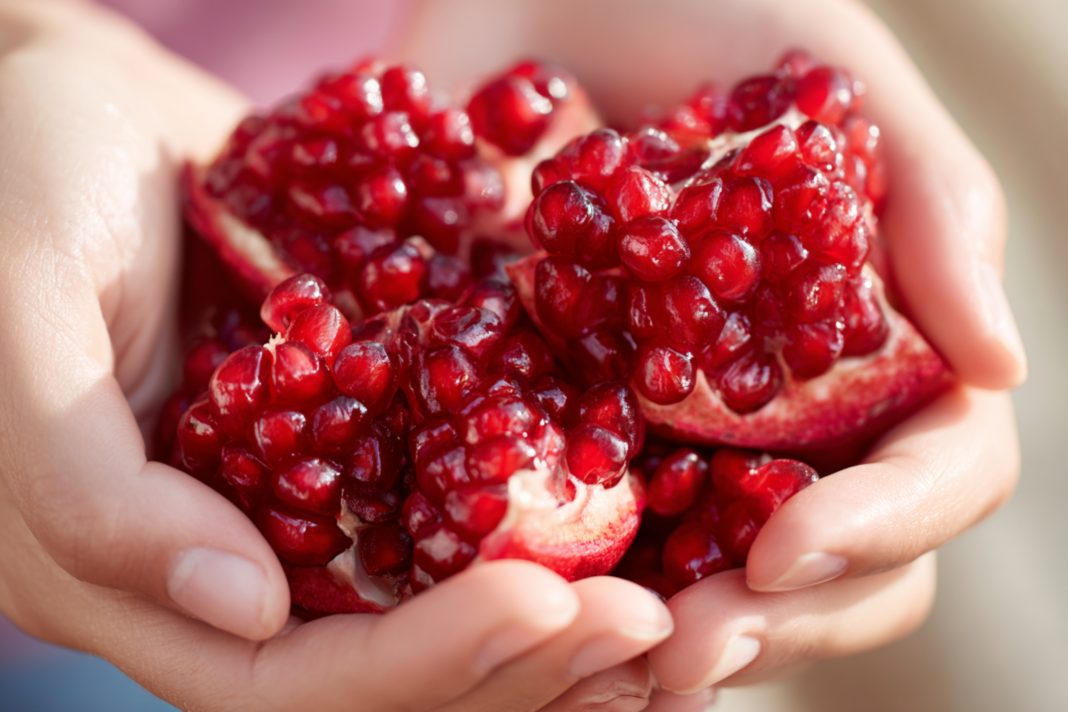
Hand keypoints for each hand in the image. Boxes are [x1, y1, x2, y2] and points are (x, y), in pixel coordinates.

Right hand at [0, 3, 674, 709]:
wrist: (70, 111)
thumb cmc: (13, 187)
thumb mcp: (19, 321)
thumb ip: (87, 489)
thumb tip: (243, 612)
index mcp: (129, 571)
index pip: (288, 677)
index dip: (423, 661)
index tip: (552, 605)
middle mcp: (224, 559)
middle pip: (382, 665)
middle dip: (516, 658)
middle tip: (648, 628)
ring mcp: (296, 496)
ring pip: (431, 602)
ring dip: (549, 617)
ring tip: (666, 604)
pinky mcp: (352, 427)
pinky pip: (452, 498)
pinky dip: (540, 522)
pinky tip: (634, 514)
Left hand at [397, 0, 1024, 701]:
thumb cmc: (691, 0)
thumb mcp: (820, 69)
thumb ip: (926, 198)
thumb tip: (1000, 362)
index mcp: (874, 331)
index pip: (933, 467)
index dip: (883, 526)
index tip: (786, 551)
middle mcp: (792, 398)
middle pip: (839, 558)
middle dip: (783, 618)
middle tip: (686, 652)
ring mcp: (688, 421)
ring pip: (730, 575)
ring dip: (690, 634)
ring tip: (626, 666)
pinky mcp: (581, 419)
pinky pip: (603, 530)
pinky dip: (590, 588)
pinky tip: (539, 616)